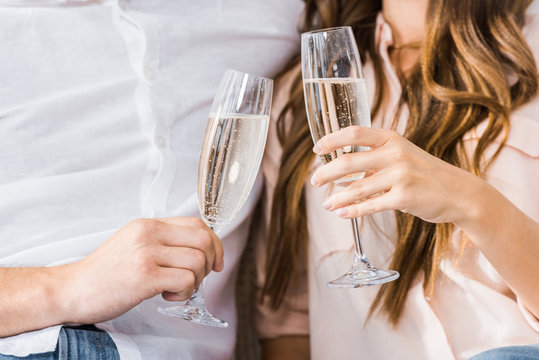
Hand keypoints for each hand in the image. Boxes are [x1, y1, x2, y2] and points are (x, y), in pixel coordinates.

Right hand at [56, 217, 223, 324]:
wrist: (71, 289)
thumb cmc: (105, 273)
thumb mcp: (134, 243)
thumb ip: (163, 241)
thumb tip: (200, 248)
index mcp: (148, 224)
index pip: (198, 224)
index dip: (214, 243)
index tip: (214, 262)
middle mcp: (148, 233)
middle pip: (204, 239)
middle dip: (209, 262)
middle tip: (197, 278)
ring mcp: (146, 253)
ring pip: (197, 261)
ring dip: (195, 281)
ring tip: (176, 289)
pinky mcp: (144, 276)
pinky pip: (186, 280)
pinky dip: (185, 292)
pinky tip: (167, 295)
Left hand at [310, 126, 480, 224]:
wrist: (460, 193)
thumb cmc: (426, 175)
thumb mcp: (402, 157)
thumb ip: (374, 161)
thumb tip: (339, 175)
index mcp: (392, 139)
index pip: (354, 132)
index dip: (332, 140)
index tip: (317, 149)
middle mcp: (395, 153)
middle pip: (348, 161)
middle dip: (326, 172)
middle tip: (314, 180)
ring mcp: (400, 175)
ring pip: (356, 188)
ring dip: (337, 197)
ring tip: (327, 204)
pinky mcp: (404, 197)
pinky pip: (370, 205)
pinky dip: (353, 211)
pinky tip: (342, 213)